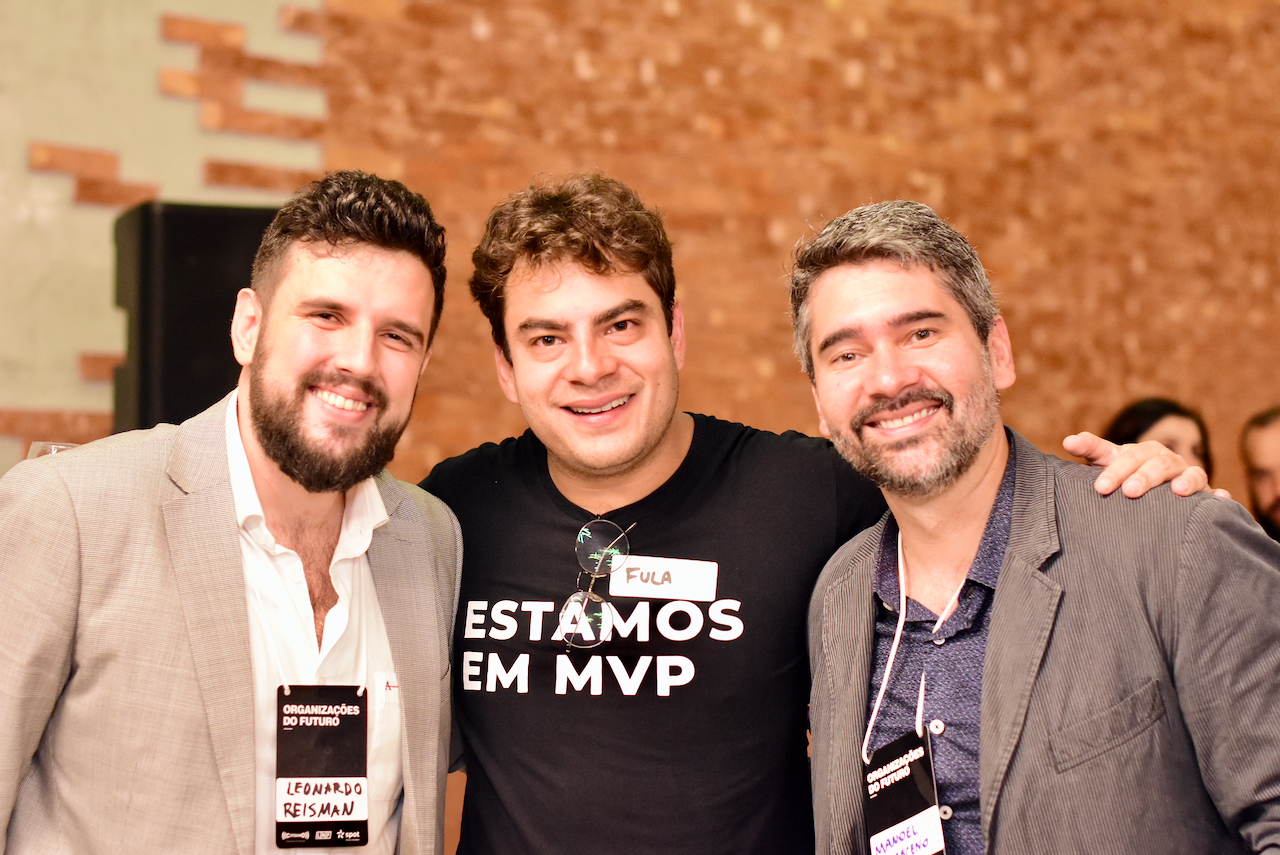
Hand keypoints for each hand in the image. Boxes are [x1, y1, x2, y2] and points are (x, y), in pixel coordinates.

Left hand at [1062, 431, 1226, 497]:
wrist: (1157, 489)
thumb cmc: (1126, 476)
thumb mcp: (1107, 464)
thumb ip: (1091, 451)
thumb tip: (1068, 440)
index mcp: (1138, 453)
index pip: (1122, 454)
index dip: (1106, 462)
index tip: (1091, 474)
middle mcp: (1164, 459)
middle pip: (1154, 462)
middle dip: (1140, 476)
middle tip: (1125, 491)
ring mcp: (1186, 474)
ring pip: (1188, 473)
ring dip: (1183, 481)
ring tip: (1176, 491)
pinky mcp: (1205, 493)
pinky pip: (1214, 493)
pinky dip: (1217, 495)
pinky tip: (1219, 498)